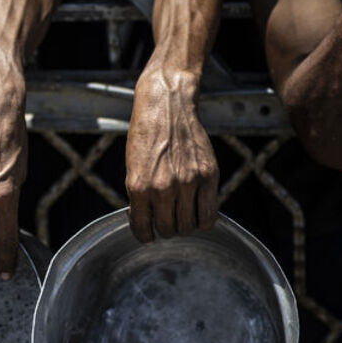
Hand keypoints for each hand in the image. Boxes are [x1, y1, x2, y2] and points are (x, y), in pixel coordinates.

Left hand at [126, 69, 218, 241]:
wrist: (166, 106)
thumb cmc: (146, 135)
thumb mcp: (132, 167)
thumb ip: (139, 196)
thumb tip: (147, 223)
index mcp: (140, 187)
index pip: (142, 229)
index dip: (145, 236)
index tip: (148, 235)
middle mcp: (164, 188)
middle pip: (168, 230)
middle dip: (166, 229)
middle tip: (167, 221)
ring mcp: (188, 182)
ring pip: (189, 226)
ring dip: (185, 226)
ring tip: (182, 216)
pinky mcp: (208, 176)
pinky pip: (209, 214)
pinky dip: (204, 221)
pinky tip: (198, 213)